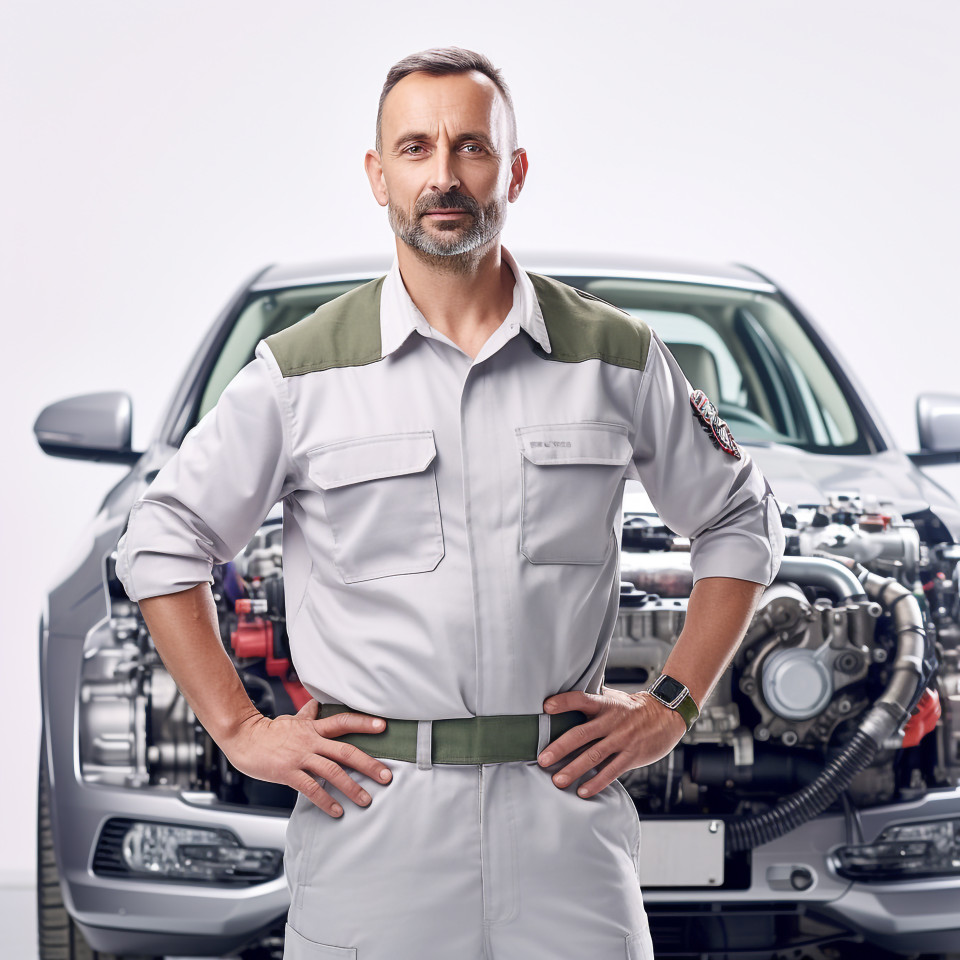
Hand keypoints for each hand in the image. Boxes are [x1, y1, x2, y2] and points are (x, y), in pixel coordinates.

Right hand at [219, 697, 392, 817]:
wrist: (243, 737)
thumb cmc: (269, 730)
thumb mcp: (292, 718)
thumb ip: (308, 714)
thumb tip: (317, 703)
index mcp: (314, 727)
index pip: (343, 721)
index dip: (364, 723)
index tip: (383, 726)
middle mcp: (311, 741)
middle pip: (345, 751)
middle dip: (368, 764)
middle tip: (386, 776)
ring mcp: (300, 757)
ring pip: (332, 771)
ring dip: (351, 787)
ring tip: (366, 799)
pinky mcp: (288, 773)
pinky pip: (311, 788)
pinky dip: (326, 800)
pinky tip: (337, 810)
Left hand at [537, 685, 687, 797]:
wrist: (667, 716)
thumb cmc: (633, 707)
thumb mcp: (614, 697)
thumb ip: (593, 699)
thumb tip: (565, 697)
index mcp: (605, 704)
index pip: (581, 699)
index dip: (564, 702)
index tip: (546, 707)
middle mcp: (612, 721)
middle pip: (582, 733)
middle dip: (560, 747)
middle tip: (542, 759)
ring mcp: (622, 740)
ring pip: (594, 756)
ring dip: (574, 769)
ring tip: (557, 780)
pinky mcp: (632, 756)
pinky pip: (611, 772)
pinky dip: (596, 782)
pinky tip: (582, 791)